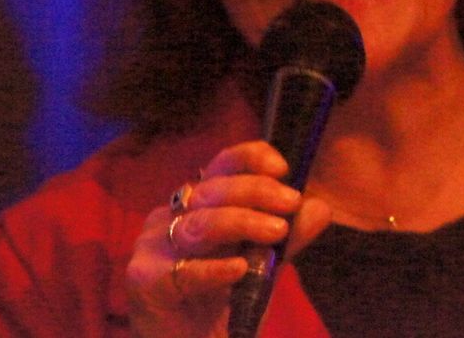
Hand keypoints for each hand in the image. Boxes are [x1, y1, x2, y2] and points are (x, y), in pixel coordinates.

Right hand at [126, 141, 331, 337]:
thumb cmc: (223, 304)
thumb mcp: (263, 266)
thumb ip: (287, 238)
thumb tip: (319, 208)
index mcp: (197, 204)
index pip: (221, 165)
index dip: (250, 159)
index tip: (283, 168)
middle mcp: (170, 216)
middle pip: (213, 190)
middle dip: (257, 192)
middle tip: (292, 204)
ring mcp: (151, 247)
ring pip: (200, 224)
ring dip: (243, 223)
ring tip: (277, 232)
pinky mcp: (144, 281)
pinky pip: (183, 270)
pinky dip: (214, 268)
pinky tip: (239, 269)